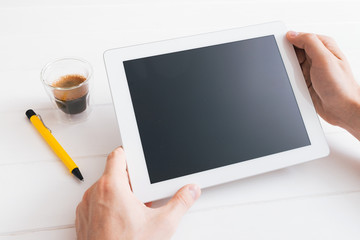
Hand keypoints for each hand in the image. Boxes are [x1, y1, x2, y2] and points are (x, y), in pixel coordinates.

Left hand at [76, 147, 200, 239]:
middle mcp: (95, 194)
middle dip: (130, 181)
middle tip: (143, 193)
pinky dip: (108, 207)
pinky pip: (96, 204)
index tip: (137, 158)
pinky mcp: (83, 220)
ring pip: (104, 189)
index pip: (117, 156)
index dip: (129, 153)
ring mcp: (86, 207)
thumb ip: (180, 202)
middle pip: (113, 174)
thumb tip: (190, 191)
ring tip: (134, 210)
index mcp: (112, 187)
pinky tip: (123, 220)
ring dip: (119, 194)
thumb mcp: (162, 224)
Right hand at [286, 31, 359, 138]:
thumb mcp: (324, 59)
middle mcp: (317, 57)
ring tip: (298, 79)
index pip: (300, 37)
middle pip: (293, 51)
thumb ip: (309, 43)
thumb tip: (292, 34)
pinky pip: (291, 78)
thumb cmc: (341, 87)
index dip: (289, 42)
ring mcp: (311, 70)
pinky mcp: (305, 82)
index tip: (283, 49)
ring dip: (289, 72)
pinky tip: (296, 85)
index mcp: (324, 46)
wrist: (342, 110)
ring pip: (290, 65)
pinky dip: (289, 81)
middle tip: (292, 67)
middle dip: (288, 59)